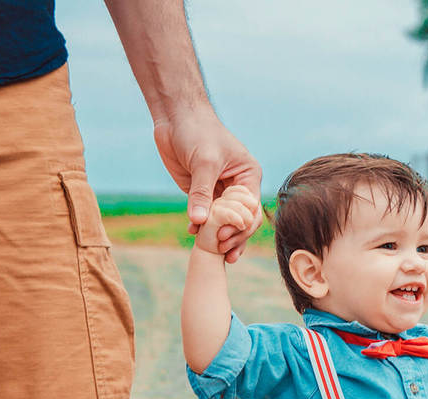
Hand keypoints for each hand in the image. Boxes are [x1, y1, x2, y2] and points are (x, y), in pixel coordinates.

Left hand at [153, 109, 262, 261]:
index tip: (224, 236)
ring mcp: (219, 191)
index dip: (240, 226)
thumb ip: (202, 192)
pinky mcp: (202, 193)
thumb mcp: (204, 162)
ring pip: (223, 220)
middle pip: (240, 219)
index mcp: (248, 176)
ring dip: (218, 236)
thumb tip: (199, 221)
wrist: (176, 118)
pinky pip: (205, 215)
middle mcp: (237, 186)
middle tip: (221, 249)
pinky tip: (194, 234)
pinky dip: (201, 226)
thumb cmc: (197, 131)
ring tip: (213, 252)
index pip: (251, 208)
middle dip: (232, 235)